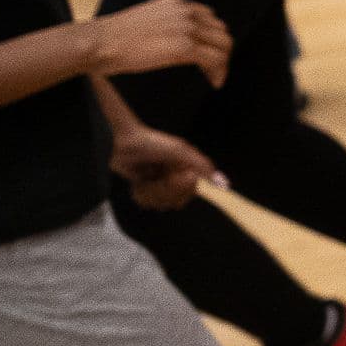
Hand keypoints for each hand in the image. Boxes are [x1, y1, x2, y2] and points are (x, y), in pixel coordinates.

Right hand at [84, 0, 233, 85]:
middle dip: (221, 51)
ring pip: (223, 45)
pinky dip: (219, 72)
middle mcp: (185, 12)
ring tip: (215, 78)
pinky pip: (215, 60)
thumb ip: (166, 24)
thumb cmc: (113, 38)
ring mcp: (186, 28)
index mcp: (176, 4)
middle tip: (215, 70)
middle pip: (220, 31)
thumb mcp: (146, 22)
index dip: (212, 38)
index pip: (210, 18)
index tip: (209, 55)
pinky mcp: (183, 47)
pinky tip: (215, 83)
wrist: (98, 42)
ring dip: (223, 63)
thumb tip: (176, 42)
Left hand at [108, 119, 222, 210]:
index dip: (185, 189)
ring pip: (162, 203)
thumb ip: (203, 167)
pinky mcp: (145, 190)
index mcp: (188, 168)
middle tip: (159, 175)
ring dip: (152, 191)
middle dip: (166, 189)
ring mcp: (160, 185)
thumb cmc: (152, 142)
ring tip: (146, 178)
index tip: (179, 178)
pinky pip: (148, 203)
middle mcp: (176, 178)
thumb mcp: (181, 151)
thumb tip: (223, 183)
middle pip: (178, 199)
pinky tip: (138, 183)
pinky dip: (142, 194)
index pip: (194, 190)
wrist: (121, 143)